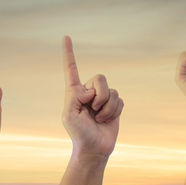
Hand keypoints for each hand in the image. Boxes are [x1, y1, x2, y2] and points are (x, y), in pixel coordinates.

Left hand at [61, 36, 123, 156]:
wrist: (94, 148)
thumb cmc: (78, 133)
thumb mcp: (69, 115)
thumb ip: (76, 97)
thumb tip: (91, 90)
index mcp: (74, 91)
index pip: (71, 69)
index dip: (69, 53)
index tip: (65, 36)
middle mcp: (88, 91)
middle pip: (99, 78)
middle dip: (100, 94)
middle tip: (93, 109)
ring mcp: (102, 98)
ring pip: (111, 90)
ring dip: (106, 107)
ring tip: (98, 118)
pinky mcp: (114, 105)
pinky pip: (119, 99)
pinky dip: (114, 111)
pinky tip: (106, 120)